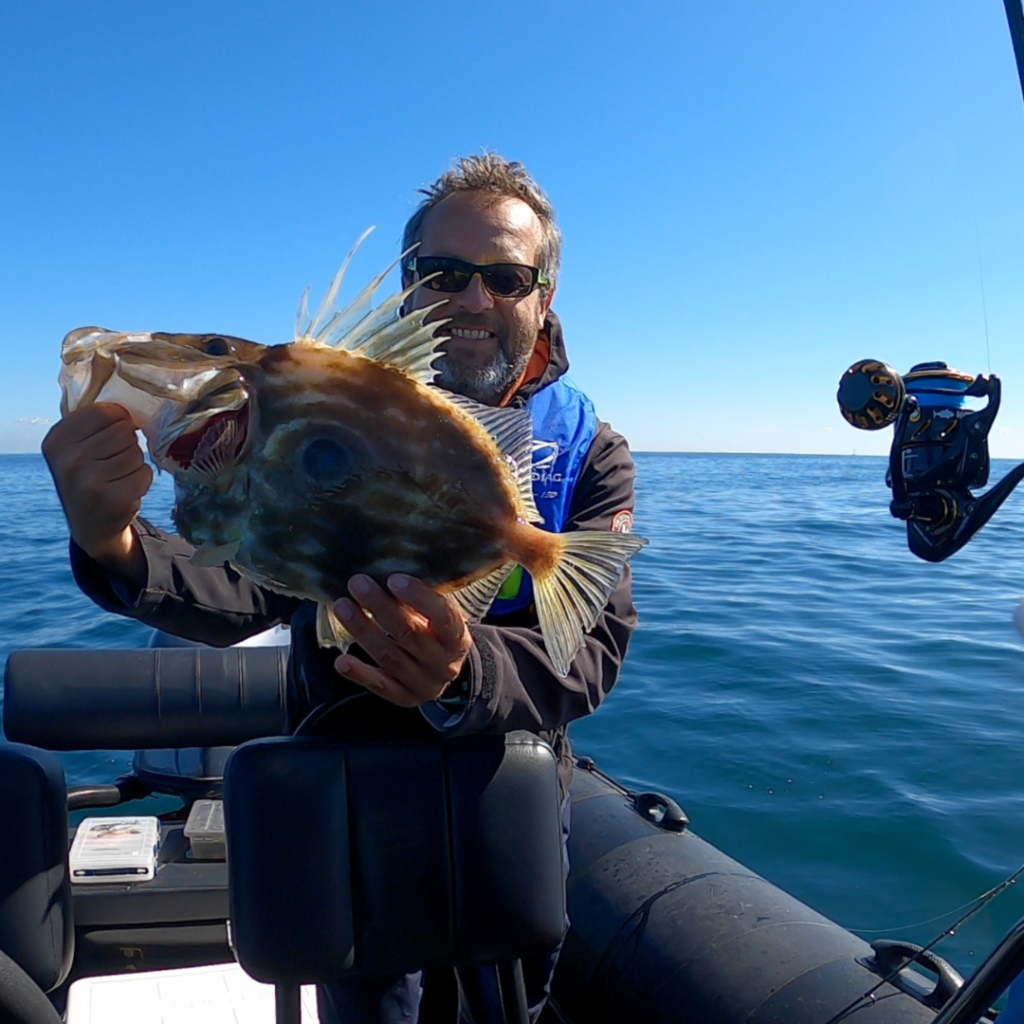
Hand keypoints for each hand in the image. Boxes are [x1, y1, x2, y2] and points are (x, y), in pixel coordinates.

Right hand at [42, 403, 151, 584]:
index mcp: (57, 440)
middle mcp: (69, 460)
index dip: (118, 421)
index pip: (106, 411)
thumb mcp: (76, 446)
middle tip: (112, 462)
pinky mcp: (115, 499)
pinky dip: (142, 479)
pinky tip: (125, 489)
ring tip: (117, 477)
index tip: (109, 436)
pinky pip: (145, 472)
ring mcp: (91, 481)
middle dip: (126, 444)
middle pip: (124, 431)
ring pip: (136, 452)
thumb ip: (96, 422)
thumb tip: (133, 404)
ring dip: (134, 463)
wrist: (90, 526)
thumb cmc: (88, 475)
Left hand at [333, 574, 471, 706]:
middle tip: (357, 583)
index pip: (443, 616)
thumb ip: (423, 600)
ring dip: (363, 631)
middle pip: (410, 634)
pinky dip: (359, 673)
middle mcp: (444, 664)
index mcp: (458, 638)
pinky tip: (341, 661)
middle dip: (381, 607)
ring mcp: (424, 683)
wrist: (446, 670)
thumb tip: (388, 568)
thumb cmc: (438, 631)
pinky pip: (380, 686)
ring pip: (390, 657)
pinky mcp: (404, 697)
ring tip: (342, 606)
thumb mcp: (441, 616)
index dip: (419, 597)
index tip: (393, 578)